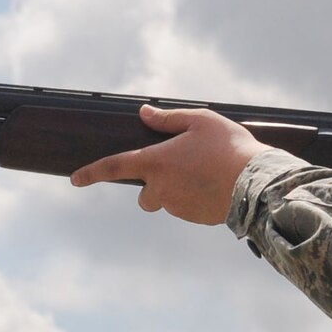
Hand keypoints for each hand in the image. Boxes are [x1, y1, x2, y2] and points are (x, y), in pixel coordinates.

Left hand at [69, 104, 263, 224]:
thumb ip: (168, 119)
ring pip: (168, 201)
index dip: (92, 172)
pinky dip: (195, 200)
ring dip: (178, 191)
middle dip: (153, 186)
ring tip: (207, 175)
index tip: (75, 179)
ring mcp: (178, 207)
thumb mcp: (199, 121)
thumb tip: (144, 113)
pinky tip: (216, 187)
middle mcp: (161, 189)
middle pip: (144, 194)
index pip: (114, 167)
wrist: (256, 184)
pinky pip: (187, 209)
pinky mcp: (195, 218)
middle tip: (180, 170)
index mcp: (156, 163)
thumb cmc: (228, 147)